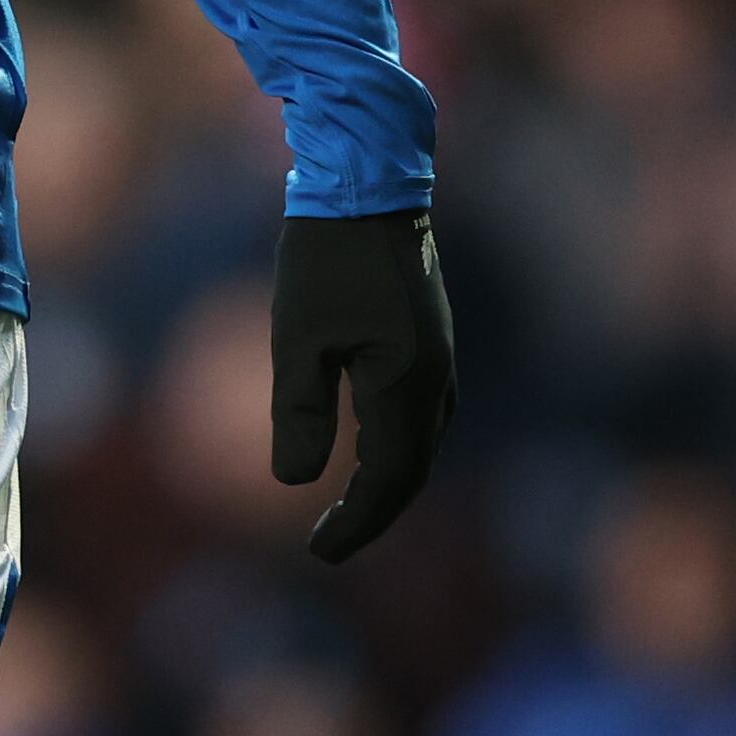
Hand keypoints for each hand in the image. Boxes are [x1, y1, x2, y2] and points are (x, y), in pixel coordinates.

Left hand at [270, 209, 454, 561]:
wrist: (370, 182)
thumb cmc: (325, 255)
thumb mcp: (297, 335)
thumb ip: (300, 411)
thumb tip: (294, 482)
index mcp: (405, 383)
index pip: (387, 478)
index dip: (354, 522)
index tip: (318, 553)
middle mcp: (437, 380)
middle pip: (411, 471)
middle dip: (371, 514)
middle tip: (327, 545)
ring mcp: (441, 360)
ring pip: (422, 445)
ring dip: (388, 484)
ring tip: (347, 511)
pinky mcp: (434, 343)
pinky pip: (423, 417)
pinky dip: (398, 449)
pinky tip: (371, 452)